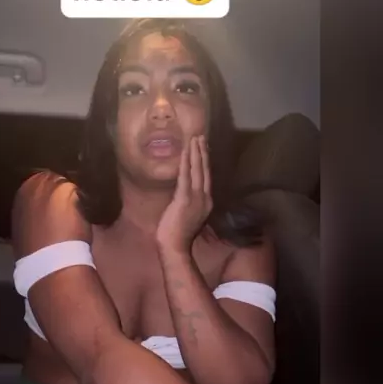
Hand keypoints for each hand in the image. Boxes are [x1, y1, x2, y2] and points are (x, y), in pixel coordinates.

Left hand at [156, 135, 212, 253]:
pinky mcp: (184, 199)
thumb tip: (185, 191)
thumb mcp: (189, 215)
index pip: (206, 177)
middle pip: (205, 170)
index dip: (205, 161)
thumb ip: (190, 202)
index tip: (204, 148)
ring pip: (197, 170)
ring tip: (195, 138)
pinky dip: (186, 162)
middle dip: (203, 152)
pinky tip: (186, 151)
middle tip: (201, 136)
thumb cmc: (178, 234)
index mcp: (207, 202)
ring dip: (196, 152)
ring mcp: (196, 198)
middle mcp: (205, 198)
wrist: (175, 247)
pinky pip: (185, 176)